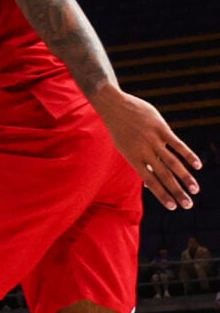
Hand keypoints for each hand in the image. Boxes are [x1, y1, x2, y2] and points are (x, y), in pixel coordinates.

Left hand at [95, 89, 201, 208]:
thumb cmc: (120, 129)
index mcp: (133, 158)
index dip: (161, 195)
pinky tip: (198, 166)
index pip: (150, 181)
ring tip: (195, 190)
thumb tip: (149, 184)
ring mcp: (153, 140)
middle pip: (163, 176)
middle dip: (177, 192)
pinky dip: (188, 155)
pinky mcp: (161, 128)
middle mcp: (143, 151)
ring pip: (172, 162)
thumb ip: (139, 163)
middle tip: (188, 205)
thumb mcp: (125, 148)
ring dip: (186, 177)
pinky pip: (177, 144)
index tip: (172, 207)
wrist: (114, 105)